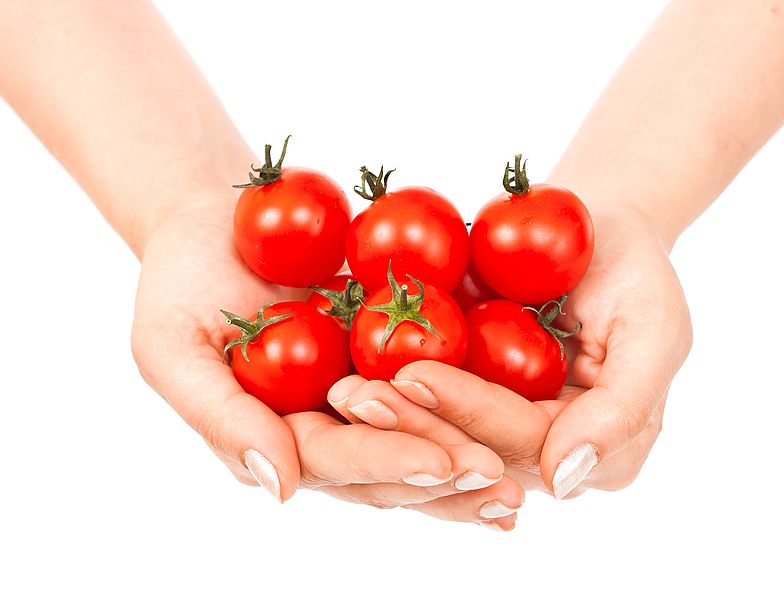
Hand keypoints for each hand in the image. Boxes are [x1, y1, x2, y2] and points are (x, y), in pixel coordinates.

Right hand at [131, 204, 520, 526]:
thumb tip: (280, 489)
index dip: (389, 463)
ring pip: (424, 433)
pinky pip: (442, 376)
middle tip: (503, 482)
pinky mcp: (397, 351)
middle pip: (392, 464)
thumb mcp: (174, 348)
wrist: (224, 220)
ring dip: (473, 455)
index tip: (441, 463)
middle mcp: (331, 427)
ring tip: (526, 475)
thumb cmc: (181, 282)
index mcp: (282, 438)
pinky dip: (481, 397)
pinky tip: (530, 411)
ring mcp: (367, 392)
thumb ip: (220, 418)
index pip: (338, 463)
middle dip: (446, 475)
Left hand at [327, 204, 691, 498]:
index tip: (413, 377)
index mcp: (597, 452)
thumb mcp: (654, 330)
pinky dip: (389, 389)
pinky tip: (348, 374)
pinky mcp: (474, 400)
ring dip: (390, 418)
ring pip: (442, 435)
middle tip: (353, 396)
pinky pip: (428, 403)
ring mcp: (506, 428)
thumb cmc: (636, 272)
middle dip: (412, 427)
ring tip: (341, 393)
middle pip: (473, 449)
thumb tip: (561, 481)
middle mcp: (547, 453)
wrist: (593, 232)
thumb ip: (622, 410)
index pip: (523, 442)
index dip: (468, 413)